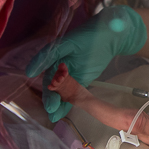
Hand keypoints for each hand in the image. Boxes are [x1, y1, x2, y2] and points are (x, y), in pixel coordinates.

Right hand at [26, 6, 146, 121]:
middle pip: (51, 82)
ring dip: (56, 103)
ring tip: (54, 115)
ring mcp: (69, 74)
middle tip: (51, 107)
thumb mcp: (71, 41)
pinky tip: (60, 114)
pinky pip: (71, 94)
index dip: (42, 73)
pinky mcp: (80, 81)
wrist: (111, 37)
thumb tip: (36, 63)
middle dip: (50, 96)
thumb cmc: (92, 33)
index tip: (37, 80)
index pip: (46, 64)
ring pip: (59, 91)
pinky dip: (66, 104)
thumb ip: (53, 51)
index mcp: (55, 53)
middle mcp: (59, 65)